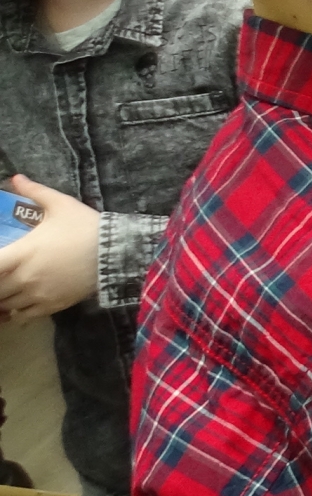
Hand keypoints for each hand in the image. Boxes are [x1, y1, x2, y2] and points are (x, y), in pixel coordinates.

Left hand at [0, 178, 99, 319]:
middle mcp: (24, 277)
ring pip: (6, 305)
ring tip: (7, 290)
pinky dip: (15, 314)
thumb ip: (35, 192)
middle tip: (3, 274)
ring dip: (3, 298)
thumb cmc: (86, 227)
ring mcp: (38, 295)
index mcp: (21, 253)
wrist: (117, 252)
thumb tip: (16, 177)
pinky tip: (15, 308)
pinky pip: (23, 317)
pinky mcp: (52, 306)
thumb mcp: (61, 204)